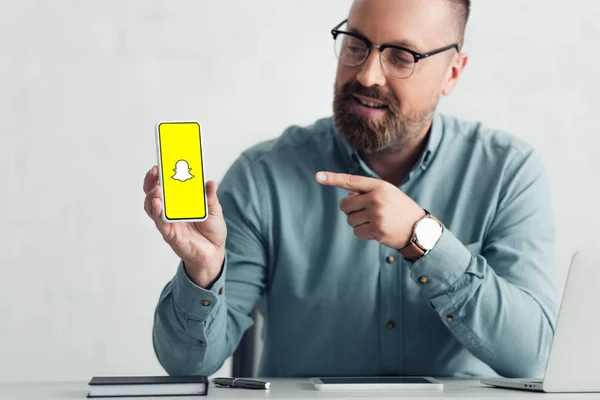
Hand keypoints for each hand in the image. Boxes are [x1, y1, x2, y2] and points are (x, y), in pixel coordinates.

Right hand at [143, 165, 226, 287]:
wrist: (215, 252)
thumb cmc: (211, 229)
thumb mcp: (215, 210)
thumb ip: (211, 197)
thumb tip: (210, 182)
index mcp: (179, 201)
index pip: (164, 185)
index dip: (159, 174)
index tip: (160, 162)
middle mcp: (170, 211)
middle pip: (152, 194)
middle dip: (151, 181)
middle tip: (155, 171)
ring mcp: (168, 223)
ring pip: (152, 208)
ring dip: (152, 197)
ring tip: (157, 189)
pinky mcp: (170, 235)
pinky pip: (161, 224)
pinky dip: (158, 214)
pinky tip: (158, 204)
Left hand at [316, 171, 425, 248]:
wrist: (419, 229)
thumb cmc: (399, 209)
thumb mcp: (387, 193)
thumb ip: (367, 192)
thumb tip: (346, 199)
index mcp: (379, 186)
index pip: (351, 180)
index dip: (333, 179)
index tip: (318, 176)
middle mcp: (376, 198)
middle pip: (345, 205)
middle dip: (351, 210)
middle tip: (366, 212)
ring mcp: (376, 214)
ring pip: (350, 220)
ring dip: (358, 223)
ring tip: (375, 222)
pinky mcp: (376, 230)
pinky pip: (356, 232)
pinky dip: (363, 233)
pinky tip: (376, 231)